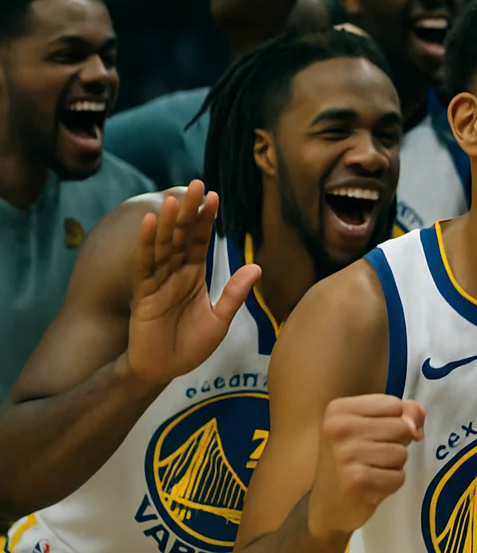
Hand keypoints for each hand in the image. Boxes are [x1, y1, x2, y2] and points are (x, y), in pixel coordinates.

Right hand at [125, 181, 260, 386]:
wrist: (164, 370)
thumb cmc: (190, 345)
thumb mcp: (220, 319)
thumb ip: (235, 293)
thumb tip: (256, 267)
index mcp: (194, 275)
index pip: (200, 241)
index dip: (206, 220)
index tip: (214, 196)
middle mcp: (175, 273)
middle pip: (182, 236)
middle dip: (189, 211)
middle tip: (196, 183)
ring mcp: (158, 281)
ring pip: (163, 246)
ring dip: (169, 222)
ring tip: (175, 198)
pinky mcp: (144, 294)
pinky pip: (145, 266)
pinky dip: (146, 245)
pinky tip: (151, 224)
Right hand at [308, 395, 424, 537]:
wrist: (327, 506)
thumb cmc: (352, 461)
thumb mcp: (371, 427)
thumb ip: (402, 413)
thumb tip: (416, 420)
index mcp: (339, 409)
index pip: (394, 404)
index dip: (396, 421)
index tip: (374, 436)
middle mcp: (339, 429)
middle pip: (402, 427)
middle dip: (396, 444)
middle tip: (371, 457)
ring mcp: (347, 455)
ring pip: (402, 453)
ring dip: (394, 466)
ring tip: (370, 471)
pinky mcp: (358, 481)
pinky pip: (399, 476)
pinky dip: (391, 484)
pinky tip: (371, 487)